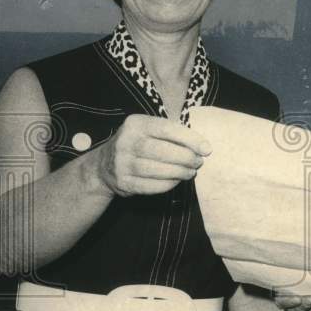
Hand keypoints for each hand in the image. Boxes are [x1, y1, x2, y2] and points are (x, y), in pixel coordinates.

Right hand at [92, 114, 211, 196]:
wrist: (103, 166)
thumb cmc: (137, 144)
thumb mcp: (147, 129)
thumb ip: (170, 132)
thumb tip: (201, 145)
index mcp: (135, 124)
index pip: (166, 129)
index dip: (190, 139)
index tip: (206, 148)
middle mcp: (125, 142)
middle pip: (163, 151)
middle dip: (186, 158)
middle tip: (198, 162)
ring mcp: (121, 163)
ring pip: (157, 170)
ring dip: (179, 172)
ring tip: (191, 172)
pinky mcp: (123, 183)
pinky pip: (151, 186)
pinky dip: (168, 184)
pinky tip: (177, 181)